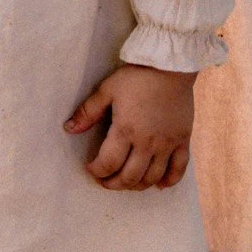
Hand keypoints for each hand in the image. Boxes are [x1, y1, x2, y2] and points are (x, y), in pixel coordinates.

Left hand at [64, 64, 194, 190]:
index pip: (108, 163)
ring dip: (137, 186)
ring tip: (128, 182)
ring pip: (152, 177)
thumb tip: (69, 129)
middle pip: (130, 177)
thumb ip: (88, 112)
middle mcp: (147, 142)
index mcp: (125, 130)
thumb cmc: (138, 76)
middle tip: (106, 180)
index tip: (91, 168)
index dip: (97, 171)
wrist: (171, 66)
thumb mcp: (107, 89)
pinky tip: (160, 185)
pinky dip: (169, 181)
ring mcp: (167, 144)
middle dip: (114, 183)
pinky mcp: (182, 140)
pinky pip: (178, 169)